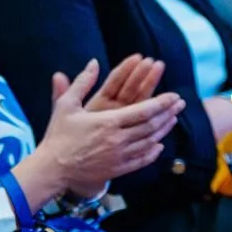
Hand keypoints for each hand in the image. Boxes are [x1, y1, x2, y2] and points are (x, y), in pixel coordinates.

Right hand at [19, 60, 183, 199]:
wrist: (52, 168)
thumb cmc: (58, 135)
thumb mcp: (66, 104)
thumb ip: (82, 82)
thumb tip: (93, 62)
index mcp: (108, 121)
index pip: (143, 110)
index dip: (162, 103)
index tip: (174, 96)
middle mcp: (118, 139)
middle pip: (151, 125)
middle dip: (168, 113)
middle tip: (180, 105)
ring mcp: (119, 156)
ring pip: (149, 142)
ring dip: (163, 130)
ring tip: (172, 120)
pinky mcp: (117, 169)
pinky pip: (141, 160)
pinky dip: (153, 152)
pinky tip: (159, 145)